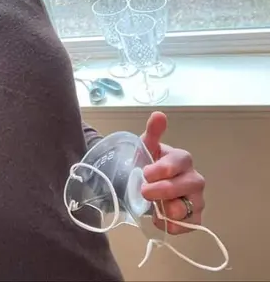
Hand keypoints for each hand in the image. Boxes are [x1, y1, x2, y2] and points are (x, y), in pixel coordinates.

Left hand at [140, 111, 204, 234]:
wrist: (146, 188)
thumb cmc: (149, 165)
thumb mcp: (147, 147)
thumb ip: (153, 132)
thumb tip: (159, 114)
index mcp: (182, 159)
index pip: (179, 162)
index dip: (161, 169)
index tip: (145, 172)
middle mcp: (194, 179)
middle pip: (185, 185)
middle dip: (162, 190)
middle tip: (144, 191)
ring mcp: (196, 200)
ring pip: (187, 207)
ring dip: (167, 208)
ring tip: (154, 206)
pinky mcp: (194, 218)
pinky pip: (188, 225)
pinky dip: (172, 225)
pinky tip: (160, 218)